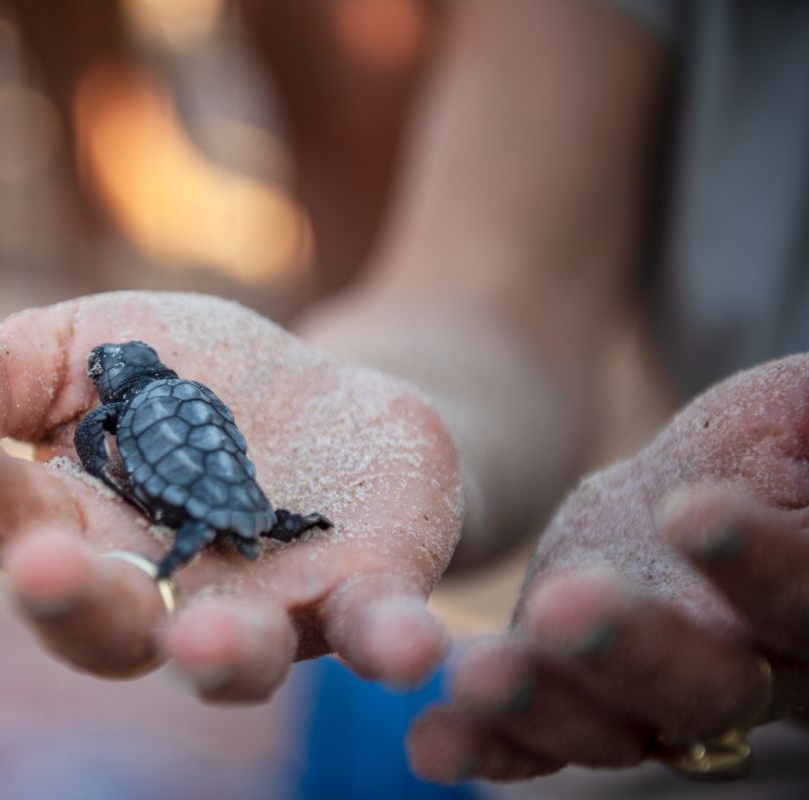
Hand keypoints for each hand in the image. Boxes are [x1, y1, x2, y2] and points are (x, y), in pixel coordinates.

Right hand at [0, 291, 461, 701]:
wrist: (328, 396)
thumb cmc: (189, 380)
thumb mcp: (91, 350)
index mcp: (76, 527)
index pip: (3, 519)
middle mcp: (160, 592)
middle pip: (102, 626)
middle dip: (71, 602)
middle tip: (44, 567)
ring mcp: (264, 605)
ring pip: (232, 659)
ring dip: (217, 652)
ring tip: (206, 635)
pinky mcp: (361, 596)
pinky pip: (375, 635)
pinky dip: (391, 645)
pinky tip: (411, 649)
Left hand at [410, 354, 808, 781]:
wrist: (681, 507)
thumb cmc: (758, 454)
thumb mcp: (790, 422)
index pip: (802, 597)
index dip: (755, 560)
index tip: (687, 508)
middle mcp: (750, 676)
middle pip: (706, 683)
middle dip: (633, 648)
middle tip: (564, 604)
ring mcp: (657, 706)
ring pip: (613, 728)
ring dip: (543, 706)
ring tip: (477, 675)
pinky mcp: (580, 709)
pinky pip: (539, 746)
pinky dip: (489, 748)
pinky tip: (433, 743)